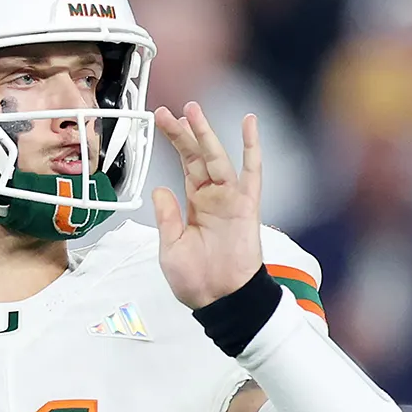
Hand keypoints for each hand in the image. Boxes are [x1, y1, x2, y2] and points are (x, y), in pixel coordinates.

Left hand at [152, 102, 262, 309]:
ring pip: (218, 158)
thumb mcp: (170, 247)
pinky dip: (251, 149)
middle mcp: (213, 197)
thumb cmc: (198, 280)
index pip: (184, 164)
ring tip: (193, 110)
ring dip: (206, 134)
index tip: (160, 120)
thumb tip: (160, 189)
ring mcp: (230, 200)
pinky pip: (251, 173)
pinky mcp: (246, 207)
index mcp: (194, 204)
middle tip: (169, 111)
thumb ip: (167, 217)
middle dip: (183, 132)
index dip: (173, 141)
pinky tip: (250, 125)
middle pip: (197, 156)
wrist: (220, 301)